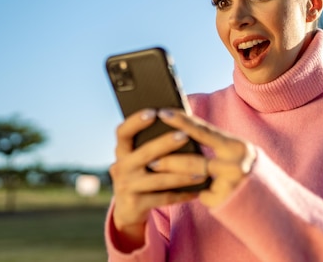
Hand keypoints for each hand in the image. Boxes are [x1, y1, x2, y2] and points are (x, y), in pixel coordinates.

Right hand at [109, 109, 207, 248]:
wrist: (128, 209)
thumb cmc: (142, 174)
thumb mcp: (140, 159)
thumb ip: (151, 143)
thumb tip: (180, 123)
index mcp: (122, 151)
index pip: (123, 132)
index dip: (136, 121)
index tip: (154, 112)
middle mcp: (120, 167)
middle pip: (144, 153)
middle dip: (165, 143)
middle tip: (185, 135)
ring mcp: (126, 187)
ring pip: (159, 179)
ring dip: (182, 174)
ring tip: (203, 170)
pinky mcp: (135, 204)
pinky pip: (164, 198)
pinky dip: (182, 194)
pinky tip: (198, 191)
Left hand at [155, 108, 256, 207]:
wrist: (272, 202)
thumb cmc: (247, 170)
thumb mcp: (236, 153)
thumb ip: (216, 144)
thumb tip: (183, 132)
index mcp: (238, 147)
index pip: (205, 131)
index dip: (182, 121)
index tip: (162, 112)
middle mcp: (237, 165)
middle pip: (196, 159)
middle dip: (169, 156)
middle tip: (148, 153)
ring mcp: (232, 186)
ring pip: (194, 177)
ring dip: (171, 173)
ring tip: (153, 167)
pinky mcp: (226, 203)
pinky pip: (203, 194)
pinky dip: (195, 191)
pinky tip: (184, 191)